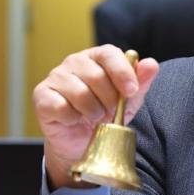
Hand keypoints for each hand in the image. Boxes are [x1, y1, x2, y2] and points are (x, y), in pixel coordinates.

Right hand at [32, 45, 158, 189]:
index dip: (122, 72)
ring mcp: (56, 77)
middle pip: (96, 76)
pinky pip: (61, 107)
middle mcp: (75, 62)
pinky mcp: (42, 95)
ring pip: (79, 93)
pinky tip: (75, 119)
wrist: (83, 140)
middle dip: (109, 100)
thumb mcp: (129, 100)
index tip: (131, 91)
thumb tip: (151, 64)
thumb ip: (141, 82)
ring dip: (93, 112)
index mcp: (97, 57)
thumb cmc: (106, 113)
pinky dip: (73, 118)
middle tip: (110, 113)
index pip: (109, 54)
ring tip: (95, 117)